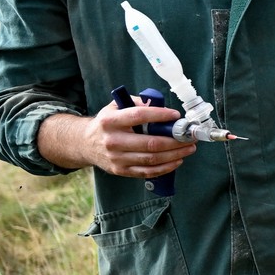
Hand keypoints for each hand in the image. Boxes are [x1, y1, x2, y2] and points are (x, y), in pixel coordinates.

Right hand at [38, 98, 196, 178]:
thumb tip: (159, 105)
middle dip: (175, 141)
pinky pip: (147, 172)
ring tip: (189, 148)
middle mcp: (113, 140)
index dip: (159, 115)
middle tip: (189, 137)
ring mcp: (116, 158)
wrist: (85, 144)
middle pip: (150, 143)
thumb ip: (136, 103)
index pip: (138, 116)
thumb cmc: (107, 124)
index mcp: (111, 121)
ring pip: (152, 159)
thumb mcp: (115, 107)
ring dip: (175, 154)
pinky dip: (166, 167)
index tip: (176, 115)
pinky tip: (177, 160)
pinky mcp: (120, 170)